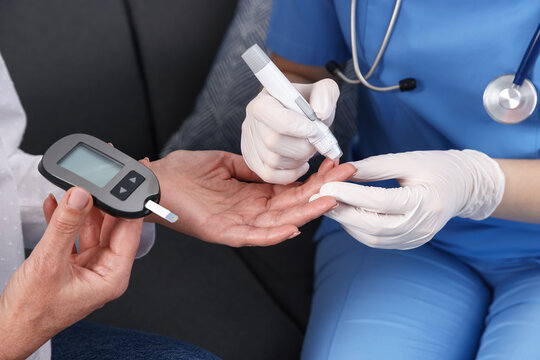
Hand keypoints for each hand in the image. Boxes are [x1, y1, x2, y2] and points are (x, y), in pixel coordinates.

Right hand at [0, 188, 142, 358]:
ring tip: (70, 193)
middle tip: (89, 186)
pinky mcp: (73, 265)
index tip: (120, 185)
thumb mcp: (49, 262)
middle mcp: (105, 271)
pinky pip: (75, 236)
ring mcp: (89, 267)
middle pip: (112, 228)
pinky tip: (56, 205)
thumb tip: (81, 197)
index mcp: (113, 276)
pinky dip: (66, 221)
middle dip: (101, 205)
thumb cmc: (32, 312)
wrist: (8, 328)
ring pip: (92, 229)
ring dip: (81, 211)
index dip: (127, 206)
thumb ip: (65, 226)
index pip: (129, 232)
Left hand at [148, 150, 355, 246]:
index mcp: (252, 193)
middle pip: (292, 204)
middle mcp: (250, 210)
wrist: (155, 180)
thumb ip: (251, 167)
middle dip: (320, 192)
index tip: (335, 166)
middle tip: (346, 178)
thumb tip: (277, 166)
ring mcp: (238, 223)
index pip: (291, 189)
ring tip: (330, 199)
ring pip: (279, 220)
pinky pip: (253, 236)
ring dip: (306, 212)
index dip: (313, 179)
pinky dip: (273, 233)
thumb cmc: (184, 172)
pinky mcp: (223, 232)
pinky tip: (294, 226)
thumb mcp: (225, 162)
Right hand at [241, 78, 339, 184]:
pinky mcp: (253, 160)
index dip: (295, 126)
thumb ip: (325, 95)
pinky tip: (301, 164)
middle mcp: (251, 121)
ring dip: (298, 160)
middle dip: (302, 146)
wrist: (301, 117)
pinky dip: (290, 174)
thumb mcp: (323, 91)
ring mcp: (249, 142)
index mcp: (264, 100)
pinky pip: (269, 175)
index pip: (270, 114)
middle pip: (273, 142)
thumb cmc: (310, 104)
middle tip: (316, 143)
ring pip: (273, 161)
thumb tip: (320, 112)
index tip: (314, 129)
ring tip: (308, 150)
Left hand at [311, 150, 504, 249]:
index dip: (350, 195)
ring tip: (328, 204)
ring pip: (371, 237)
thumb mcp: (408, 160)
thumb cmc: (438, 167)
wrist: (465, 187)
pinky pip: (377, 240)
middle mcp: (422, 226)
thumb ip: (375, 167)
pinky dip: (357, 228)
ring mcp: (416, 239)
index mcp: (426, 202)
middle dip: (341, 212)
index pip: (380, 202)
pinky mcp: (409, 243)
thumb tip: (343, 170)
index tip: (325, 186)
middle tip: (318, 197)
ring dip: (346, 221)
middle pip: (372, 226)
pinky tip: (346, 213)